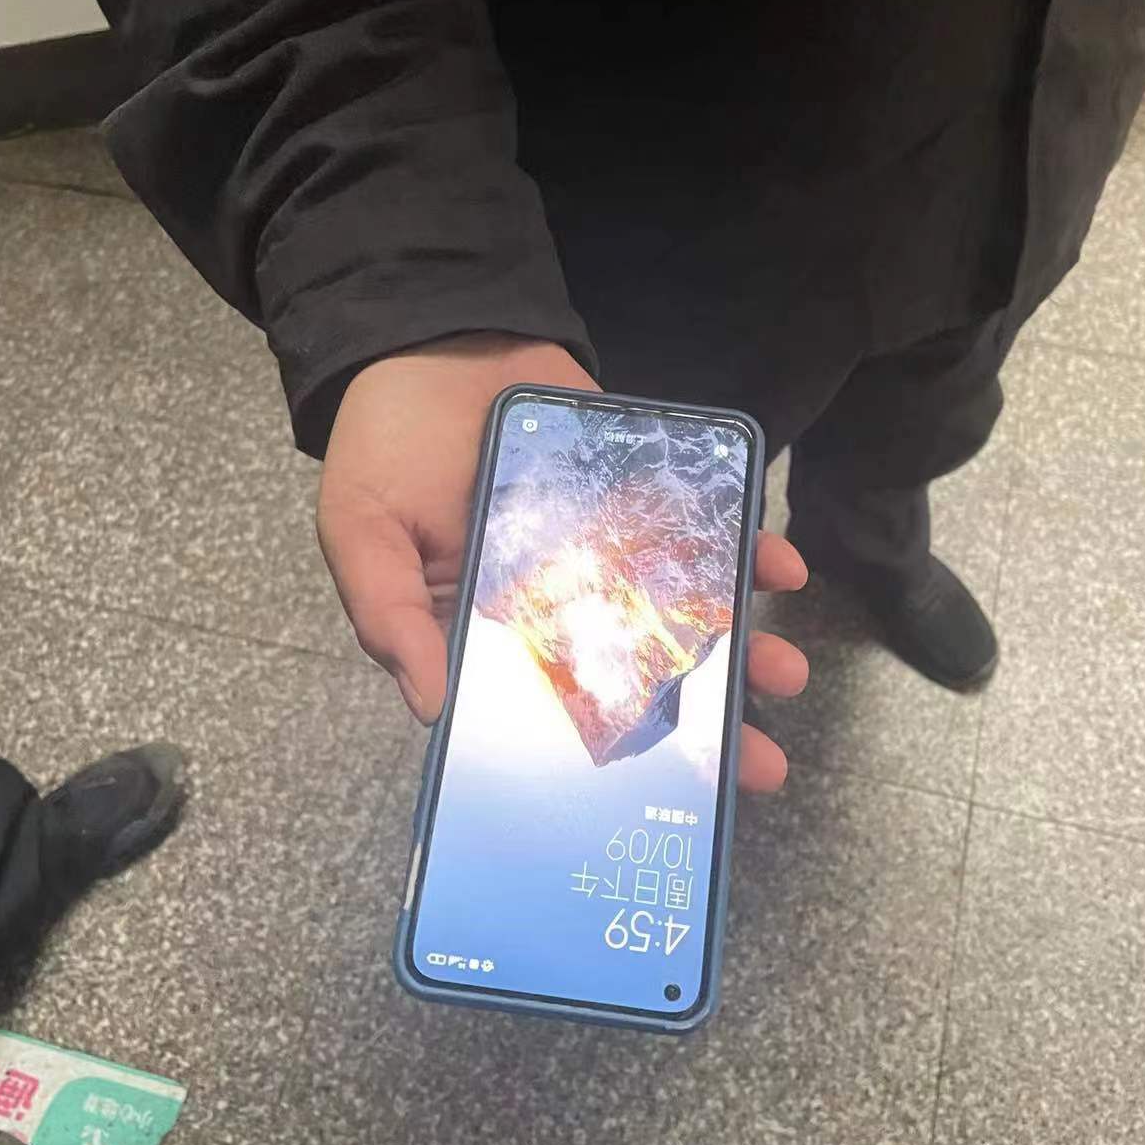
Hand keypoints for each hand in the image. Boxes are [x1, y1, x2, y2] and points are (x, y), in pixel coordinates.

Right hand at [317, 332, 809, 791]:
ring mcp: (611, 553)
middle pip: (637, 681)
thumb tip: (431, 709)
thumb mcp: (361, 534)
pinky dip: (747, 551)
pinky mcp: (645, 498)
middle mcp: (561, 607)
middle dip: (703, 728)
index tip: (655, 809)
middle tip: (758, 766)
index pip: (553, 717)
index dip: (603, 766)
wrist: (434, 335)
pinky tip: (781, 570)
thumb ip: (390, 617)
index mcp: (491, 636)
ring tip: (783, 674)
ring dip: (740, 649)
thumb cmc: (385, 445)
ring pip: (682, 615)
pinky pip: (702, 534)